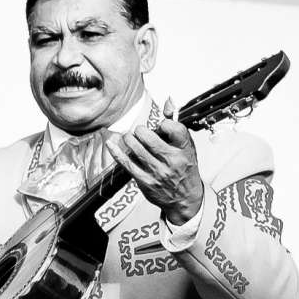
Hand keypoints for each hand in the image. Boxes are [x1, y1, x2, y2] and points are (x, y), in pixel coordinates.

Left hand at [110, 101, 205, 225]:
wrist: (185, 197)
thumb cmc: (185, 168)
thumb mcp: (187, 146)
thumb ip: (176, 125)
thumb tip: (168, 101)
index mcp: (185, 150)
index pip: (174, 128)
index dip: (164, 123)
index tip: (161, 125)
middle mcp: (172, 161)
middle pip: (149, 138)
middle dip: (140, 131)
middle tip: (139, 131)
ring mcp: (158, 172)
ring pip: (136, 149)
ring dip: (128, 139)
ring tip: (129, 137)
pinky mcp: (145, 181)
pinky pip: (127, 164)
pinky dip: (117, 152)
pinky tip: (111, 144)